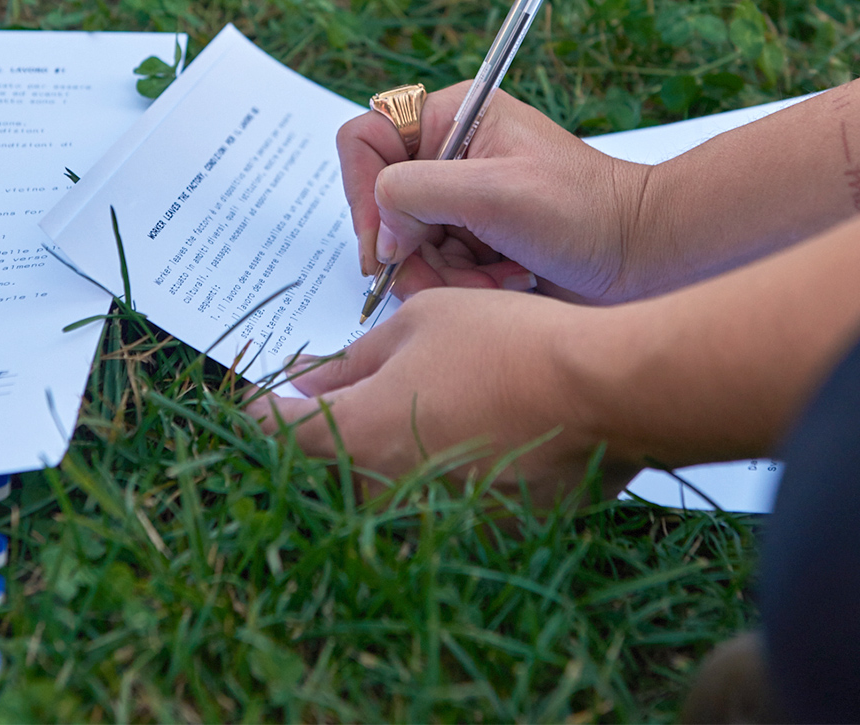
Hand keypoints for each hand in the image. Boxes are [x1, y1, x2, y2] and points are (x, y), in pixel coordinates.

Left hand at [252, 288, 640, 501]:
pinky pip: (434, 510)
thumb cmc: (506, 344)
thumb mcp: (416, 323)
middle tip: (350, 389)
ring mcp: (429, 522)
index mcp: (352, 435)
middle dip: (326, 429)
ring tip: (423, 409)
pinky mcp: (478, 536)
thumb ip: (351, 360)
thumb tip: (306, 377)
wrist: (602, 395)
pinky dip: (436, 480)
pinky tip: (469, 439)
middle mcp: (380, 493)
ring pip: (378, 492)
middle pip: (324, 467)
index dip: (257, 408)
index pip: (270, 431)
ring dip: (383, 456)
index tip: (258, 393)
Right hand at [338, 85, 656, 302]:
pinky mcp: (475, 240)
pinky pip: (436, 269)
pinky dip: (464, 285)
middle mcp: (450, 154)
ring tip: (496, 278)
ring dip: (443, 274)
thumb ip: (415, 192)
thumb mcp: (493, 191)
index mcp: (452, 116)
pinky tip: (507, 282)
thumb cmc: (585, 212)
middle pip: (381, 205)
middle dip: (412, 249)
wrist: (643, 256)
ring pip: (407, 245)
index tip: (384, 244)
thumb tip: (379, 229)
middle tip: (446, 274)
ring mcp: (461, 200)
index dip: (362, 193)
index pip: (365, 141)